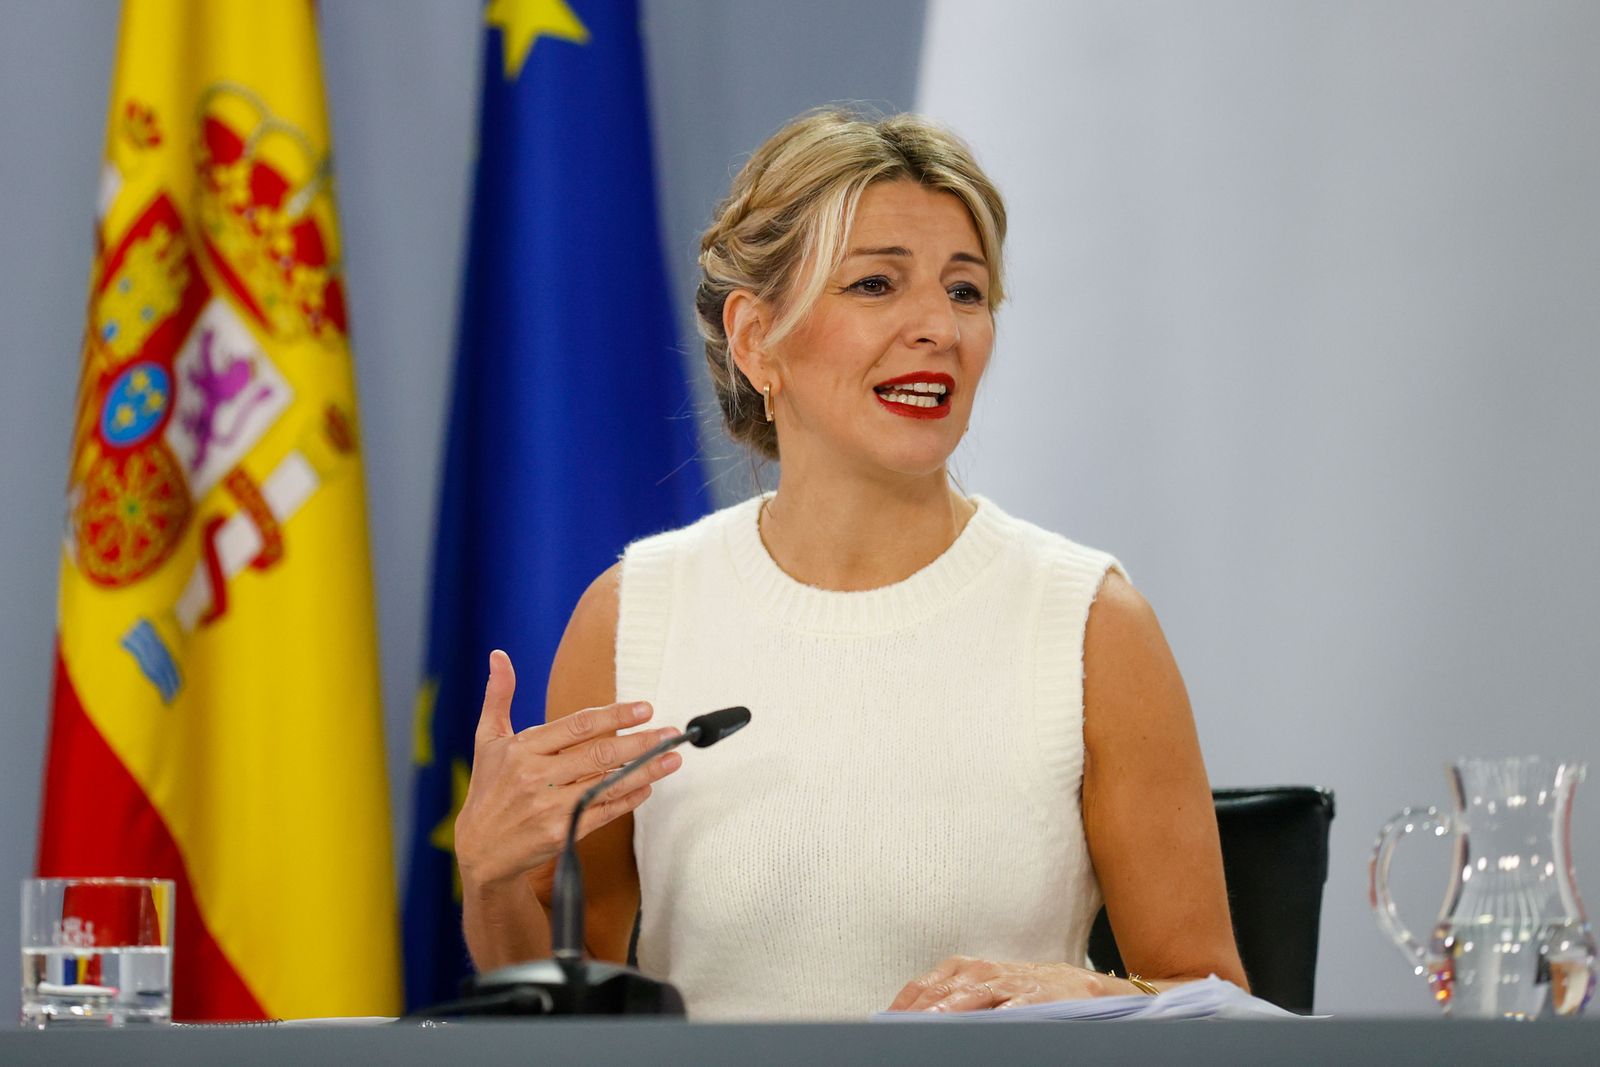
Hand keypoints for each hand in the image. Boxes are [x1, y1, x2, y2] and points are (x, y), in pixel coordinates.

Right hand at [453, 650, 682, 890]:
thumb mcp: (487, 741)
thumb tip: (499, 655)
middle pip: (600, 754)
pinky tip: (648, 787)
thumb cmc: (488, 789)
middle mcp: (537, 776)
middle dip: (641, 742)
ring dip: (645, 770)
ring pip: (608, 784)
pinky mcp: (561, 833)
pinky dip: (629, 799)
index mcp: (523, 749)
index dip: (615, 715)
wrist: (481, 850)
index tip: (645, 708)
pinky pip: (604, 812)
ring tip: (672, 759)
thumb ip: (498, 696)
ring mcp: (551, 807)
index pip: (578, 726)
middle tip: (671, 733)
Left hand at [888, 956, 1124, 1011]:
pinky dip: (990, 1019)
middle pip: (940, 994)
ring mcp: (1009, 984)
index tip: (881, 1024)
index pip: (924, 986)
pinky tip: (976, 1030)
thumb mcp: (987, 990)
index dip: (901, 1006)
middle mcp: (984, 972)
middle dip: (914, 1015)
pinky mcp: (1034, 998)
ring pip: (967, 999)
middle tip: (894, 1033)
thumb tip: (913, 1021)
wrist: (1084, 990)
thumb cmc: (1026, 991)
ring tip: (921, 1031)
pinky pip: (1007, 1009)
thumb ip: (954, 1002)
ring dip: (942, 1016)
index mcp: (966, 969)